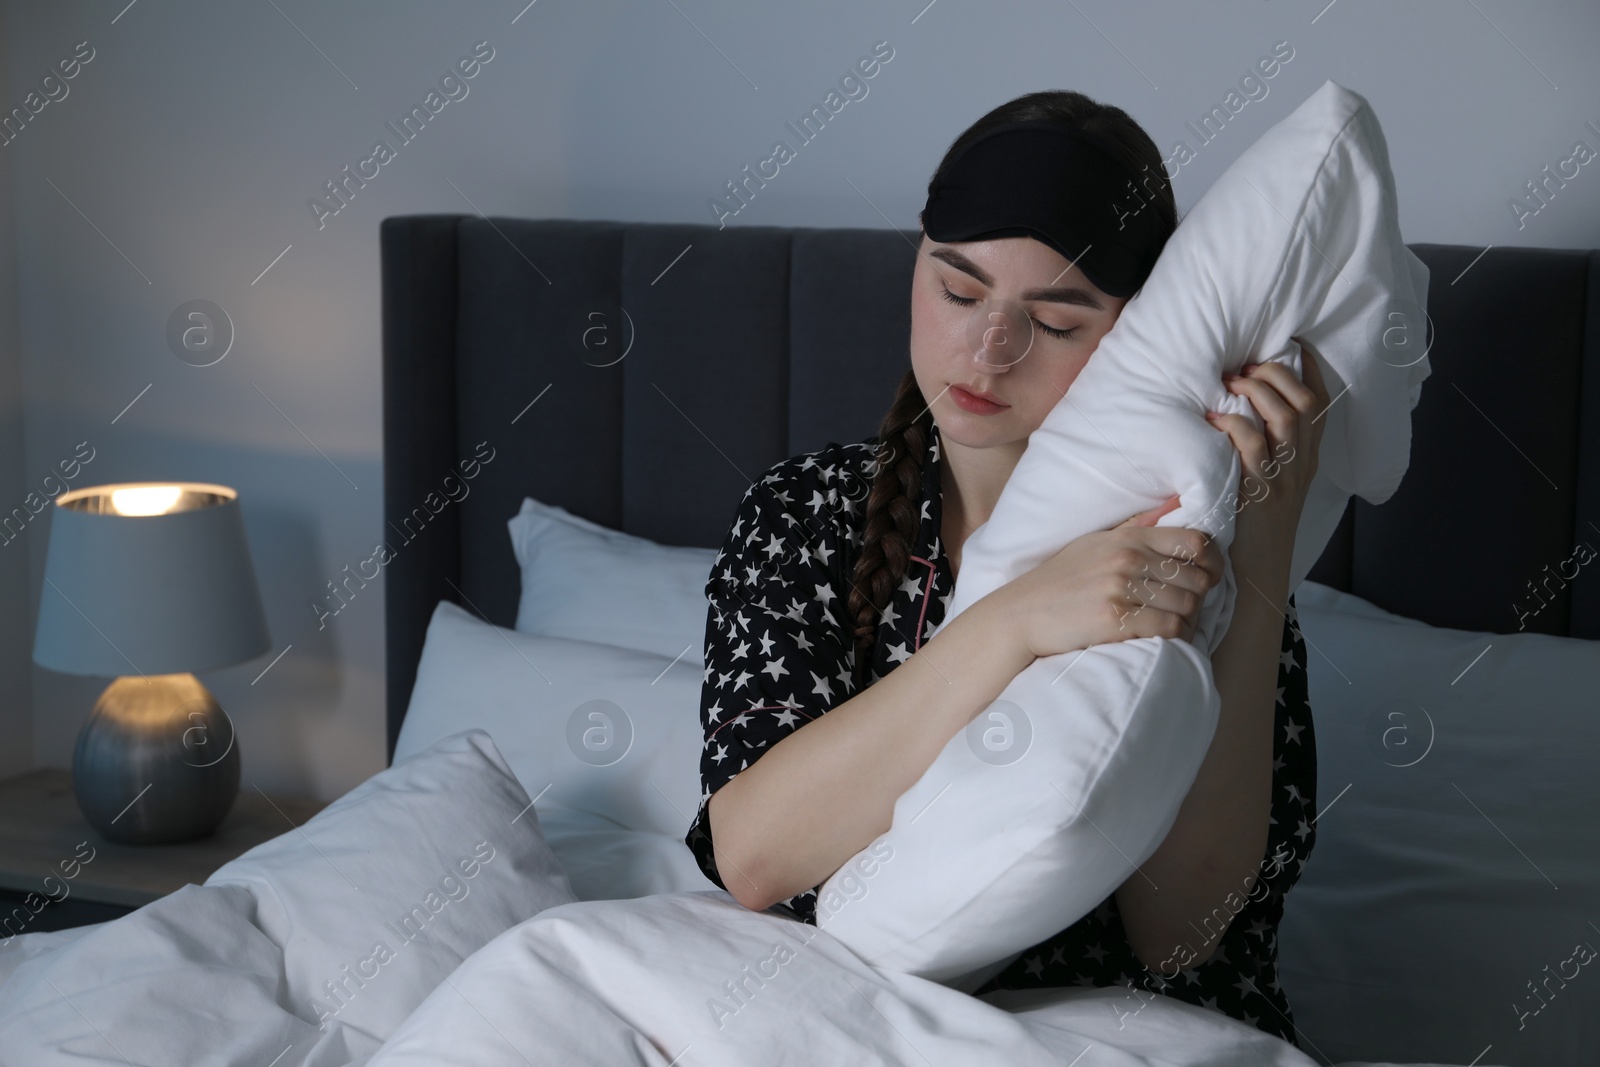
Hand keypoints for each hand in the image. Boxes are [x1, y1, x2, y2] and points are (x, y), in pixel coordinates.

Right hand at [993, 494, 1224, 659]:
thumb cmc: (1060, 580)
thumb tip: (1174, 503)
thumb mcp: (1096, 543)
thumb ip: (1137, 527)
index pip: (1193, 542)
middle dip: (1201, 596)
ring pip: (1187, 605)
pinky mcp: (1115, 619)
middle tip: (1191, 607)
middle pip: (1196, 578)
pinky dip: (1177, 637)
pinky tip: (1168, 639)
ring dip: (1190, 620)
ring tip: (1180, 625)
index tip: (1210, 576)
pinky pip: (1169, 628)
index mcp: (1128, 538)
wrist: (1021, 613)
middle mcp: (1128, 558)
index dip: (1212, 562)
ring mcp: (1120, 588)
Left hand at [1204, 337, 1329, 566]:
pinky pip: (1251, 447)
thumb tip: (1235, 407)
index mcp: (1307, 458)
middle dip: (1276, 373)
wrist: (1258, 572)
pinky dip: (1233, 425)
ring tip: (1229, 383)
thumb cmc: (1252, 523)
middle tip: (1244, 367)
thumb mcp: (1269, 482)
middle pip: (1304, 401)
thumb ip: (1263, 448)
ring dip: (1255, 391)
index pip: (1320, 404)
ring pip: (1284, 417)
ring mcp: (1283, 478)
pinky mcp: (1259, 493)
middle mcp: (1302, 464)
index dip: (1309, 369)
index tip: (1291, 343)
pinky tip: (1214, 419)